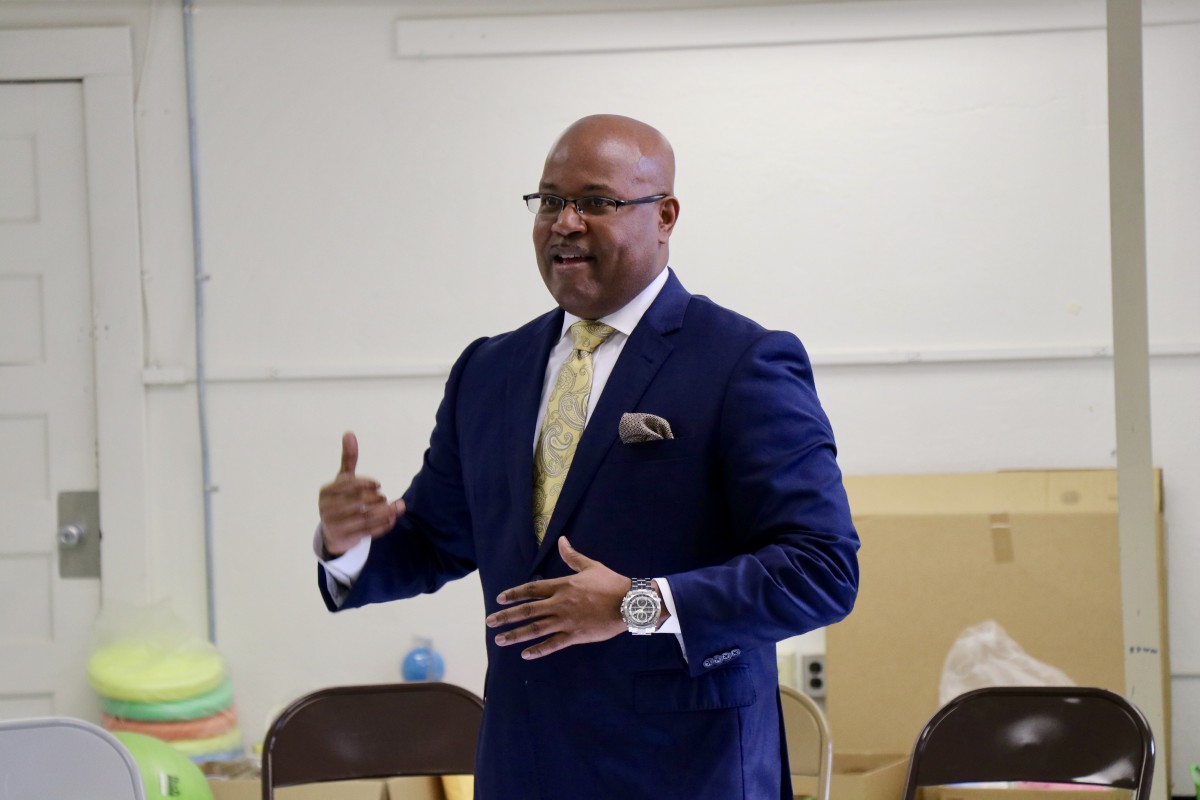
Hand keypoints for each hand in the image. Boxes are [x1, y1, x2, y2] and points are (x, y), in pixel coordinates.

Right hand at [318, 431, 403, 555]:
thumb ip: (348, 459)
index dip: (366, 483)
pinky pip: (367, 531)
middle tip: (384, 498)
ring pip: (364, 518)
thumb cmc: (340, 500)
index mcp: (326, 491)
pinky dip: (382, 525)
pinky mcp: (345, 538)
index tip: (378, 485)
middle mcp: (326, 508)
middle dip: (375, 499)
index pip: (349, 484)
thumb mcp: (343, 479)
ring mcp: (334, 525)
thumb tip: (349, 433)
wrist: (333, 532)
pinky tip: (392, 519)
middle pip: (357, 501)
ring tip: (394, 508)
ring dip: (384, 512)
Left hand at [486, 537, 633, 659]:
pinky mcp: (575, 635)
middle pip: (527, 610)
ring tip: (500, 640)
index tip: (499, 599)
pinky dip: (538, 650)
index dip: (513, 594)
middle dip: (506, 616)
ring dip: (515, 634)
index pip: (531, 590)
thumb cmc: (611, 582)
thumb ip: (572, 556)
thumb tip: (562, 540)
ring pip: (535, 629)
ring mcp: (566, 620)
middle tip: (489, 621)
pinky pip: (553, 644)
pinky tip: (525, 654)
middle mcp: (559, 603)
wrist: (629, 602)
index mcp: (562, 586)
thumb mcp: (590, 566)